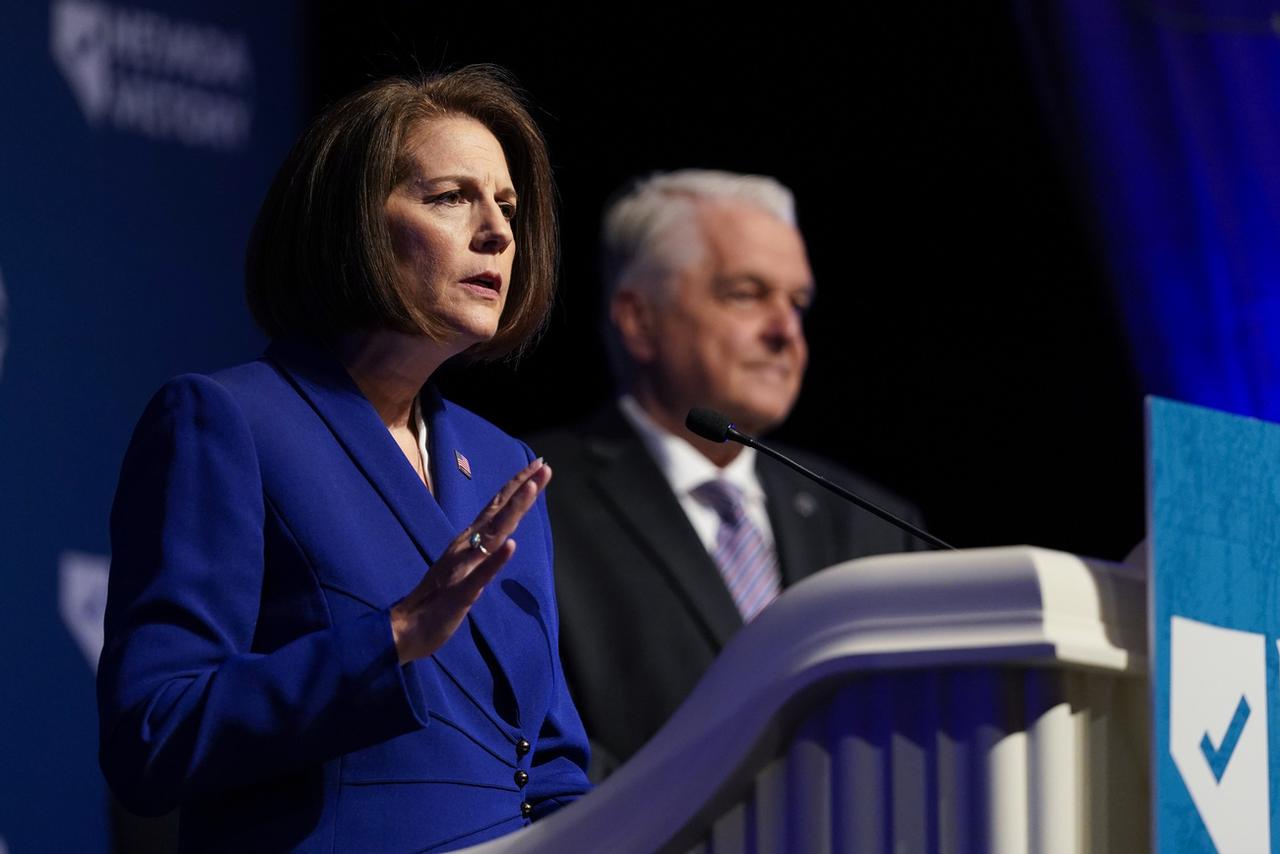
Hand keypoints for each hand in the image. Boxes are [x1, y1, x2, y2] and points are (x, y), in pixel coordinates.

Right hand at [390, 457, 551, 663]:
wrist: (405, 628)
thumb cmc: (437, 598)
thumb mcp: (465, 567)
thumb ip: (481, 549)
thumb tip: (503, 533)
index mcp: (468, 541)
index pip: (497, 507)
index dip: (518, 486)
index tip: (539, 465)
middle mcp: (465, 546)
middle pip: (498, 512)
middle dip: (522, 487)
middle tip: (544, 466)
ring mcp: (462, 568)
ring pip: (492, 535)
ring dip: (512, 511)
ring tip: (531, 488)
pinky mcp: (460, 593)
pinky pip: (480, 575)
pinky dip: (496, 560)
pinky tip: (511, 545)